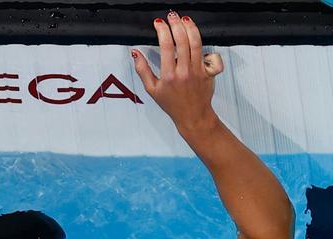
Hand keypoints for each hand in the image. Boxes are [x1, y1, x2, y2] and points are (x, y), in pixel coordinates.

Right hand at [132, 13, 223, 132]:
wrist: (193, 115)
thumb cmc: (172, 104)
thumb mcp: (152, 90)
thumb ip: (142, 70)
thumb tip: (135, 53)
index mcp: (168, 76)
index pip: (166, 46)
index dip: (162, 31)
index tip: (159, 23)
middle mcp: (184, 72)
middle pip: (182, 41)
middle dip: (176, 24)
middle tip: (172, 16)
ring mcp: (198, 71)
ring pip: (197, 43)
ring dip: (191, 28)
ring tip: (184, 19)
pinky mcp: (208, 71)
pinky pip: (210, 54)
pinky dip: (205, 46)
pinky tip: (197, 40)